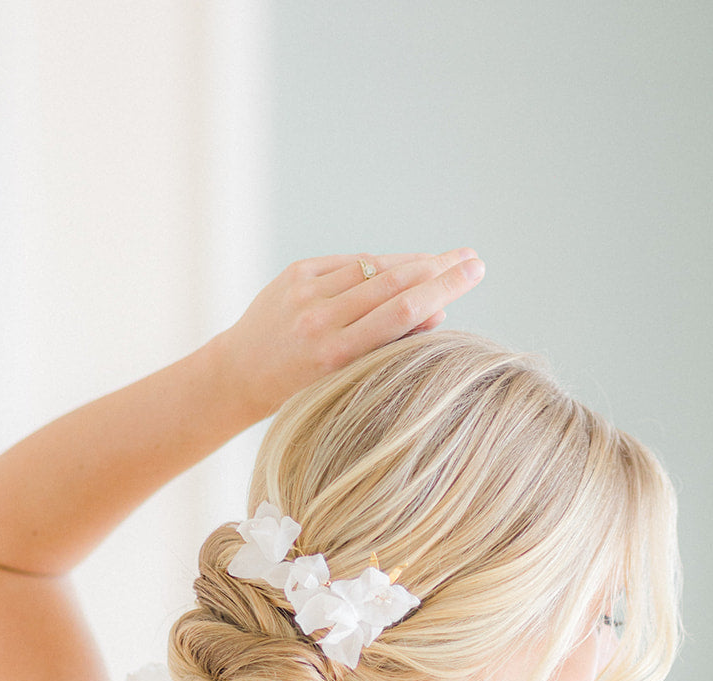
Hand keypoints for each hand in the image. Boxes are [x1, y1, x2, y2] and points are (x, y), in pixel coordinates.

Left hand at [218, 248, 485, 421]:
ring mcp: (305, 291)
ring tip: (445, 260)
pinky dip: (378, 265)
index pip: (403, 311)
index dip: (444, 287)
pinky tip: (403, 265)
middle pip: (394, 282)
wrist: (238, 374)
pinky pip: (349, 263)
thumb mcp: (345, 382)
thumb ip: (388, 348)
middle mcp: (320, 319)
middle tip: (472, 258)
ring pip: (373, 267)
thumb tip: (436, 311)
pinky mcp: (295, 273)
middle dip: (439, 267)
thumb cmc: (300, 390)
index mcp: (336, 355)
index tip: (474, 271)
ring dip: (413, 262)